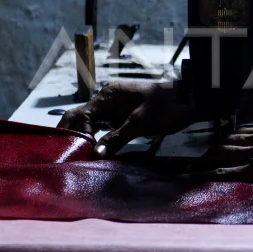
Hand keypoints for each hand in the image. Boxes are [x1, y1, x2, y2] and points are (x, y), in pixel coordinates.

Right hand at [57, 80, 197, 155]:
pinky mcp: (122, 117)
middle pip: (80, 116)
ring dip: (81, 137)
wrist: (190, 100)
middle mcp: (107, 99)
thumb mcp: (141, 123)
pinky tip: (90, 151)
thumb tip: (95, 153)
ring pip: (90, 123)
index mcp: (109, 95)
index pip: (81, 114)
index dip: (76, 133)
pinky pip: (102, 127)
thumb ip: (117, 137)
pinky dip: (95, 138)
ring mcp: (114, 108)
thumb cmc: (168, 107)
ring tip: (73, 156)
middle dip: (71, 133)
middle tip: (62, 154)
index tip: (76, 152)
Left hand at [189, 125, 252, 187]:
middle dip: (212, 149)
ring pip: (222, 154)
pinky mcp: (252, 171)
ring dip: (205, 160)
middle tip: (200, 157)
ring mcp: (252, 155)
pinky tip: (198, 177)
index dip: (228, 139)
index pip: (240, 133)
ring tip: (193, 167)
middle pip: (227, 142)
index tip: (220, 145)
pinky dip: (209, 174)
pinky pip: (225, 172)